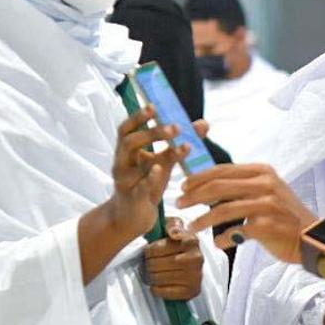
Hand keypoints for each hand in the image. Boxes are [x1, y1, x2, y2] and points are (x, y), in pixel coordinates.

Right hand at [109, 106, 187, 240]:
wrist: (133, 217)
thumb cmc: (147, 183)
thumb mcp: (164, 162)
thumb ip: (180, 143)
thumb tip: (203, 123)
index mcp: (126, 151)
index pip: (126, 129)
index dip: (138, 117)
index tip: (154, 106)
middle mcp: (121, 163)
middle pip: (130, 142)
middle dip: (152, 133)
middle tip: (176, 128)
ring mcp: (125, 181)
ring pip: (135, 165)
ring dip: (157, 153)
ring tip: (179, 145)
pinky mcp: (132, 199)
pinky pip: (139, 187)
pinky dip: (150, 178)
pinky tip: (160, 170)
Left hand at [143, 217, 203, 300]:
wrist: (191, 262)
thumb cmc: (177, 244)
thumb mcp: (174, 227)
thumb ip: (172, 224)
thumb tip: (173, 232)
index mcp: (192, 240)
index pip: (157, 248)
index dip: (149, 251)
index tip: (149, 251)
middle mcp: (196, 258)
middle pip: (156, 264)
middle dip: (148, 264)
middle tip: (149, 263)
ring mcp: (195, 276)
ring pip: (158, 278)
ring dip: (151, 276)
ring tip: (153, 272)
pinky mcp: (192, 291)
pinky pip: (163, 292)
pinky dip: (156, 288)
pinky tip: (159, 283)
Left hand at [179, 164, 317, 263]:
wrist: (311, 238)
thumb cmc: (285, 216)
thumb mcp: (267, 192)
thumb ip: (242, 187)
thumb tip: (208, 188)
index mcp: (262, 172)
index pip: (223, 170)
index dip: (199, 178)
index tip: (183, 187)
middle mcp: (265, 184)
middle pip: (219, 187)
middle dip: (194, 196)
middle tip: (179, 204)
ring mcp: (267, 205)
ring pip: (224, 210)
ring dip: (203, 219)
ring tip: (191, 227)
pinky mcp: (267, 226)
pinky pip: (236, 231)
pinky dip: (223, 238)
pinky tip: (217, 243)